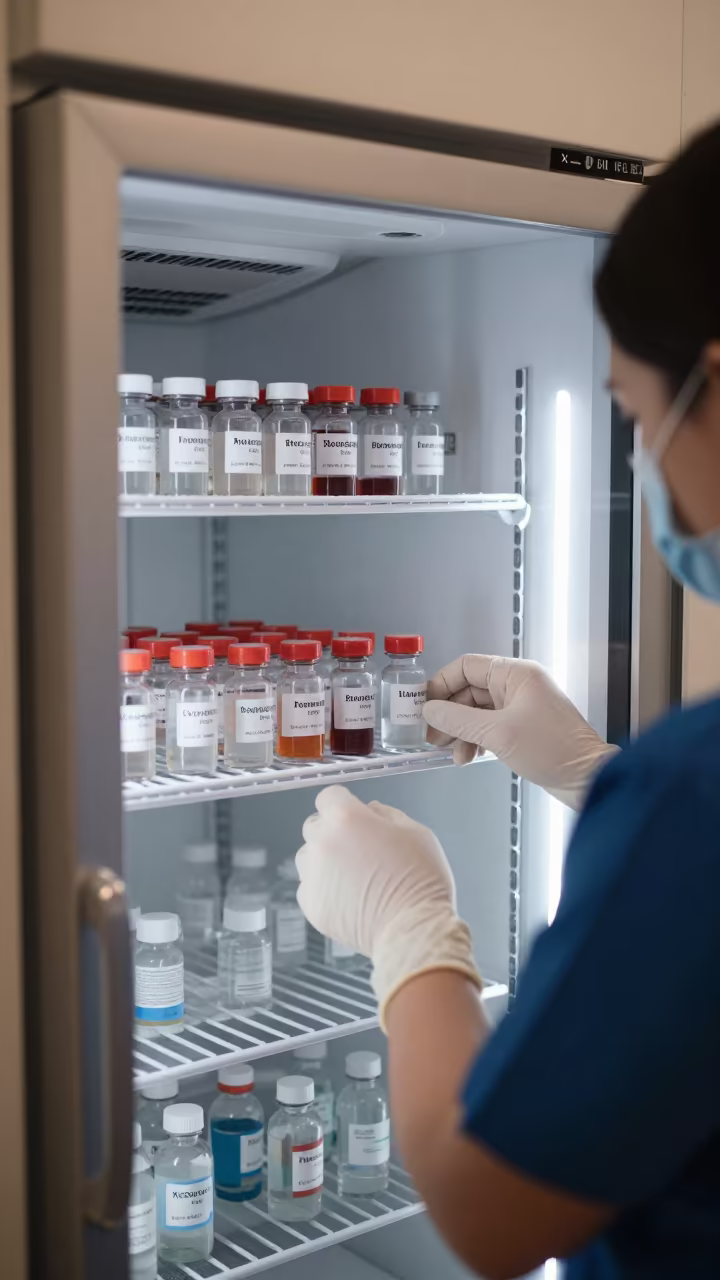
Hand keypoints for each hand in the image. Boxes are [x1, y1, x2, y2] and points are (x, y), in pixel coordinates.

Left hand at [296, 785, 480, 1025]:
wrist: (413, 930)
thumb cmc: (421, 880)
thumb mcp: (416, 832)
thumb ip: (386, 814)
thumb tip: (369, 811)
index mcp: (347, 818)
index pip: (329, 796)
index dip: (342, 804)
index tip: (353, 815)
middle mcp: (323, 842)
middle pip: (314, 825)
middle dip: (332, 831)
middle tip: (358, 849)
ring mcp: (313, 875)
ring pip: (307, 857)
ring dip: (324, 860)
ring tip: (352, 876)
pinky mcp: (310, 904)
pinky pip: (308, 887)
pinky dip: (323, 889)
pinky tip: (348, 897)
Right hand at [423, 654, 618, 809]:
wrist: (587, 778)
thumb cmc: (553, 750)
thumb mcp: (497, 734)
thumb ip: (458, 720)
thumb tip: (430, 711)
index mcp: (516, 674)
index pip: (466, 666)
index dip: (441, 684)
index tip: (424, 705)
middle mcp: (518, 685)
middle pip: (469, 691)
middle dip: (449, 715)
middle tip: (433, 737)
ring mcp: (520, 706)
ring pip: (477, 712)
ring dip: (461, 732)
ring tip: (452, 753)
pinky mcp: (522, 726)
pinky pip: (489, 726)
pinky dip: (475, 740)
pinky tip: (468, 757)